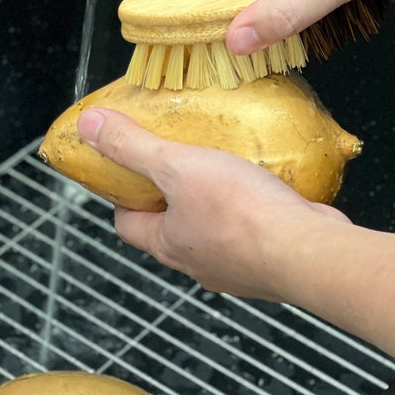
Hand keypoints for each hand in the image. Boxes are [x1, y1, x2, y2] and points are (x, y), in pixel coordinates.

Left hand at [76, 106, 348, 299]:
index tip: (129, 170)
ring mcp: (235, 267)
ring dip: (215, 205)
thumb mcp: (177, 167)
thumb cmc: (241, 215)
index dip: (122, 196)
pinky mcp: (269, 261)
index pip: (126, 224)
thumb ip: (133, 146)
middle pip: (169, 228)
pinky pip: (254, 232)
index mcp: (166, 245)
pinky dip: (255, 211)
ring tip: (225, 169)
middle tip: (179, 161)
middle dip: (170, 197)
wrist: (306, 252)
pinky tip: (267, 187)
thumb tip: (88, 127)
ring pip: (213, 232)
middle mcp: (196, 263)